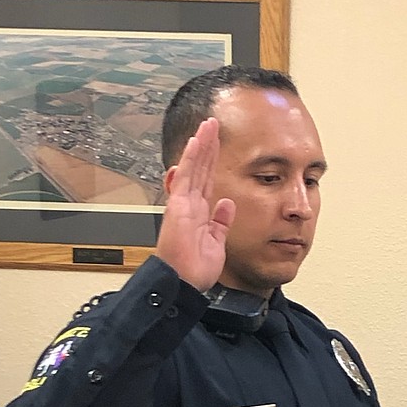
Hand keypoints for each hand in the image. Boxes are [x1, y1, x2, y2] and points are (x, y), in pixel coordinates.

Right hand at [155, 117, 235, 291]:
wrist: (184, 282)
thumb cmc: (195, 270)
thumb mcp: (216, 243)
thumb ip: (221, 222)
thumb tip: (227, 204)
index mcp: (198, 214)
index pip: (206, 181)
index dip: (212, 163)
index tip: (217, 146)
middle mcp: (188, 205)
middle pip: (200, 169)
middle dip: (207, 147)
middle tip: (213, 125)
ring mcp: (182, 203)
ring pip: (193, 167)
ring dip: (201, 145)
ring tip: (208, 125)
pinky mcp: (178, 205)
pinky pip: (187, 177)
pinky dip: (192, 158)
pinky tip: (198, 141)